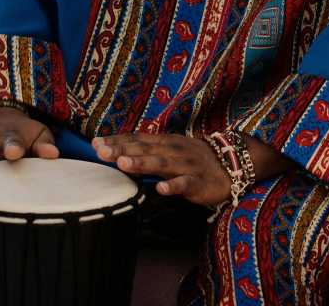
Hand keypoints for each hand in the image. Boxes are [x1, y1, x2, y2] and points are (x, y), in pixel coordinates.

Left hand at [93, 133, 230, 206]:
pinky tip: (161, 189)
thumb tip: (117, 153)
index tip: (95, 143)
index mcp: (166, 142)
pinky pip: (185, 183)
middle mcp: (174, 150)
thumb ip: (148, 151)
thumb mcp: (171, 150)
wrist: (233, 164)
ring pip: (162, 164)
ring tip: (123, 163)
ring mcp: (186, 165)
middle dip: (122, 150)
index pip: (138, 139)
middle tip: (101, 151)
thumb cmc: (195, 160)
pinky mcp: (199, 182)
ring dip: (142, 163)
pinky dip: (173, 186)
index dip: (118, 141)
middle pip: (145, 149)